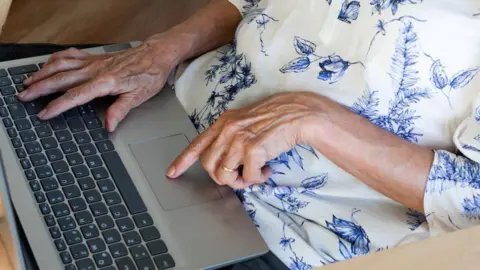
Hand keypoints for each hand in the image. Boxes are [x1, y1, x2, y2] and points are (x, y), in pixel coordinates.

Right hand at [19, 34, 179, 130]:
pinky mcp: (95, 57)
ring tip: (28, 81)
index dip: (57, 106)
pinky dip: (56, 59)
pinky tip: (48, 64)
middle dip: (40, 88)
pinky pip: (70, 55)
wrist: (156, 54)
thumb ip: (121, 111)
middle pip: (61, 79)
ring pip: (61, 65)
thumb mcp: (139, 97)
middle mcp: (95, 70)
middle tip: (24, 97)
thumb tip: (109, 126)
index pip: (75, 96)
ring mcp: (93, 62)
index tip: (43, 113)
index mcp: (105, 82)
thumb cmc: (149, 74)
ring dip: (43, 73)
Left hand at [167, 92, 323, 188]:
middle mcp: (227, 130)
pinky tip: (267, 169)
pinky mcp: (253, 150)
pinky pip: (248, 178)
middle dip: (223, 178)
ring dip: (241, 181)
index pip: (197, 144)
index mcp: (223, 123)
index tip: (172, 173)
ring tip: (255, 173)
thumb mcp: (244, 121)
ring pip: (226, 176)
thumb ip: (230, 137)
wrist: (296, 113)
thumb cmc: (274, 118)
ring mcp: (238, 140)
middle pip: (209, 166)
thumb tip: (224, 162)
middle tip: (240, 176)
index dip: (182, 161)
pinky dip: (259, 179)